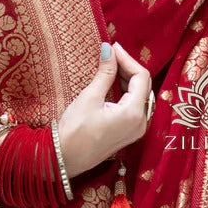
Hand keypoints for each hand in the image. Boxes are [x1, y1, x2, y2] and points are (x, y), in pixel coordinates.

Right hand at [57, 42, 151, 178]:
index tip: (113, 47)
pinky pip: (135, 106)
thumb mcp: (90, 97)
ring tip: (111, 65)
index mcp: (134, 113)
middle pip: (143, 86)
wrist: (64, 159)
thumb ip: (105, 72)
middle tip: (110, 55)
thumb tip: (109, 49)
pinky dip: (126, 92)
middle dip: (128, 68)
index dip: (128, 59)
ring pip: (140, 96)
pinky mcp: (128, 133)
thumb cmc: (74, 130)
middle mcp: (141, 123)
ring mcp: (136, 130)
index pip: (141, 77)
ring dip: (128, 79)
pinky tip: (113, 83)